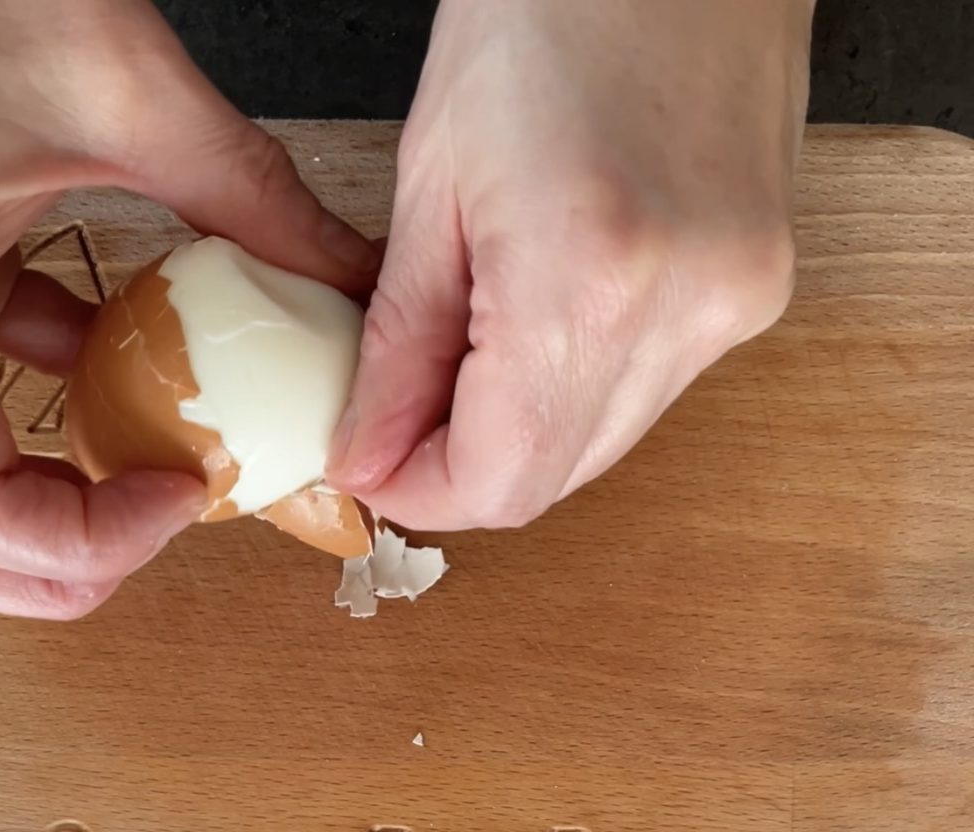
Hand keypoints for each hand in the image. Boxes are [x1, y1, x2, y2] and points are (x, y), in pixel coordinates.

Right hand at [0, 0, 378, 618]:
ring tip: (148, 450)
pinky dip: (35, 385)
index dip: (82, 538)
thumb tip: (348, 277)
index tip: (181, 496)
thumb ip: (246, 195)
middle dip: (68, 546)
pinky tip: (97, 337)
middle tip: (164, 513)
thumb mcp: (113, 81)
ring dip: (53, 482)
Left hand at [326, 0, 814, 529]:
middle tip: (398, 418)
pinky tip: (536, 331)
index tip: (369, 466)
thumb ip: (397, 345)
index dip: (420, 494)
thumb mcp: (431, 181)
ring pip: (597, 446)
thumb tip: (371, 454)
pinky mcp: (751, 299)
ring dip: (516, 430)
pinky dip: (572, 390)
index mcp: (588, 280)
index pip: (499, 479)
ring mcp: (732, 312)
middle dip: (461, 468)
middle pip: (553, 477)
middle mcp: (682, 316)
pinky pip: (640, 395)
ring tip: (462, 359)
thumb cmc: (549, 12)